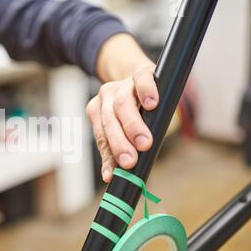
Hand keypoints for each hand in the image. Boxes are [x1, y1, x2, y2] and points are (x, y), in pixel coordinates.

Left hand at [87, 65, 158, 183]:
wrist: (140, 75)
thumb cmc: (133, 109)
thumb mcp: (121, 128)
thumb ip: (116, 147)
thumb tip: (115, 177)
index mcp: (97, 111)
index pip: (101, 137)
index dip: (107, 157)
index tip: (112, 175)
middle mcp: (106, 97)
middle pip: (109, 121)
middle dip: (119, 144)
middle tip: (130, 161)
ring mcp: (123, 84)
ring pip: (122, 104)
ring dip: (133, 126)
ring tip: (145, 143)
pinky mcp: (141, 72)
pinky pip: (141, 80)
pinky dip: (146, 92)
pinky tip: (152, 104)